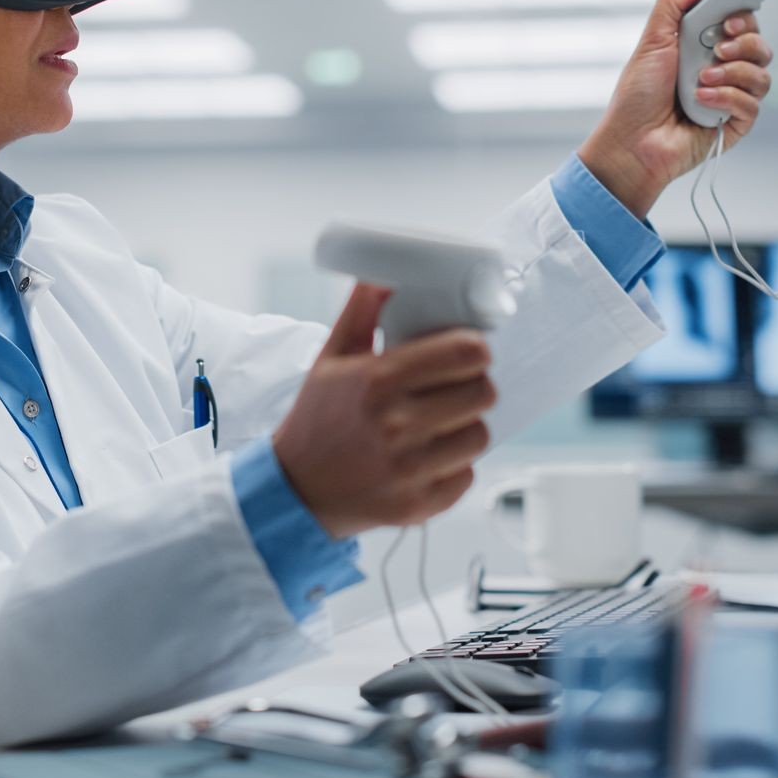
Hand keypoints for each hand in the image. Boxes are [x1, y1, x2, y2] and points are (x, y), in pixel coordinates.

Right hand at [272, 283, 495, 538]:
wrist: (295, 490)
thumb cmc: (316, 419)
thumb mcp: (330, 359)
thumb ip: (360, 311)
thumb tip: (383, 273)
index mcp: (378, 380)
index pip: (465, 353)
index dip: (476, 348)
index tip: (469, 351)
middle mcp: (396, 425)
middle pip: (483, 392)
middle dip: (473, 384)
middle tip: (455, 386)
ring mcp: (409, 469)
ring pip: (480, 435)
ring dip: (465, 426)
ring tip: (440, 423)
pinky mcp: (418, 504)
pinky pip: (466, 475)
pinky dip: (454, 466)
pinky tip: (428, 456)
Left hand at [576, 0, 775, 216]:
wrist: (631, 141)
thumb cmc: (637, 97)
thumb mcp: (651, 41)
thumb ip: (674, 4)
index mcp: (704, 48)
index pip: (742, 25)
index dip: (743, 18)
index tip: (729, 20)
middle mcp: (722, 71)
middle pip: (760, 46)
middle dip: (744, 42)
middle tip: (718, 48)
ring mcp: (730, 98)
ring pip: (762, 75)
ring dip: (733, 72)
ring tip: (702, 79)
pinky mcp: (735, 124)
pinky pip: (752, 104)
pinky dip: (727, 98)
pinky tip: (702, 101)